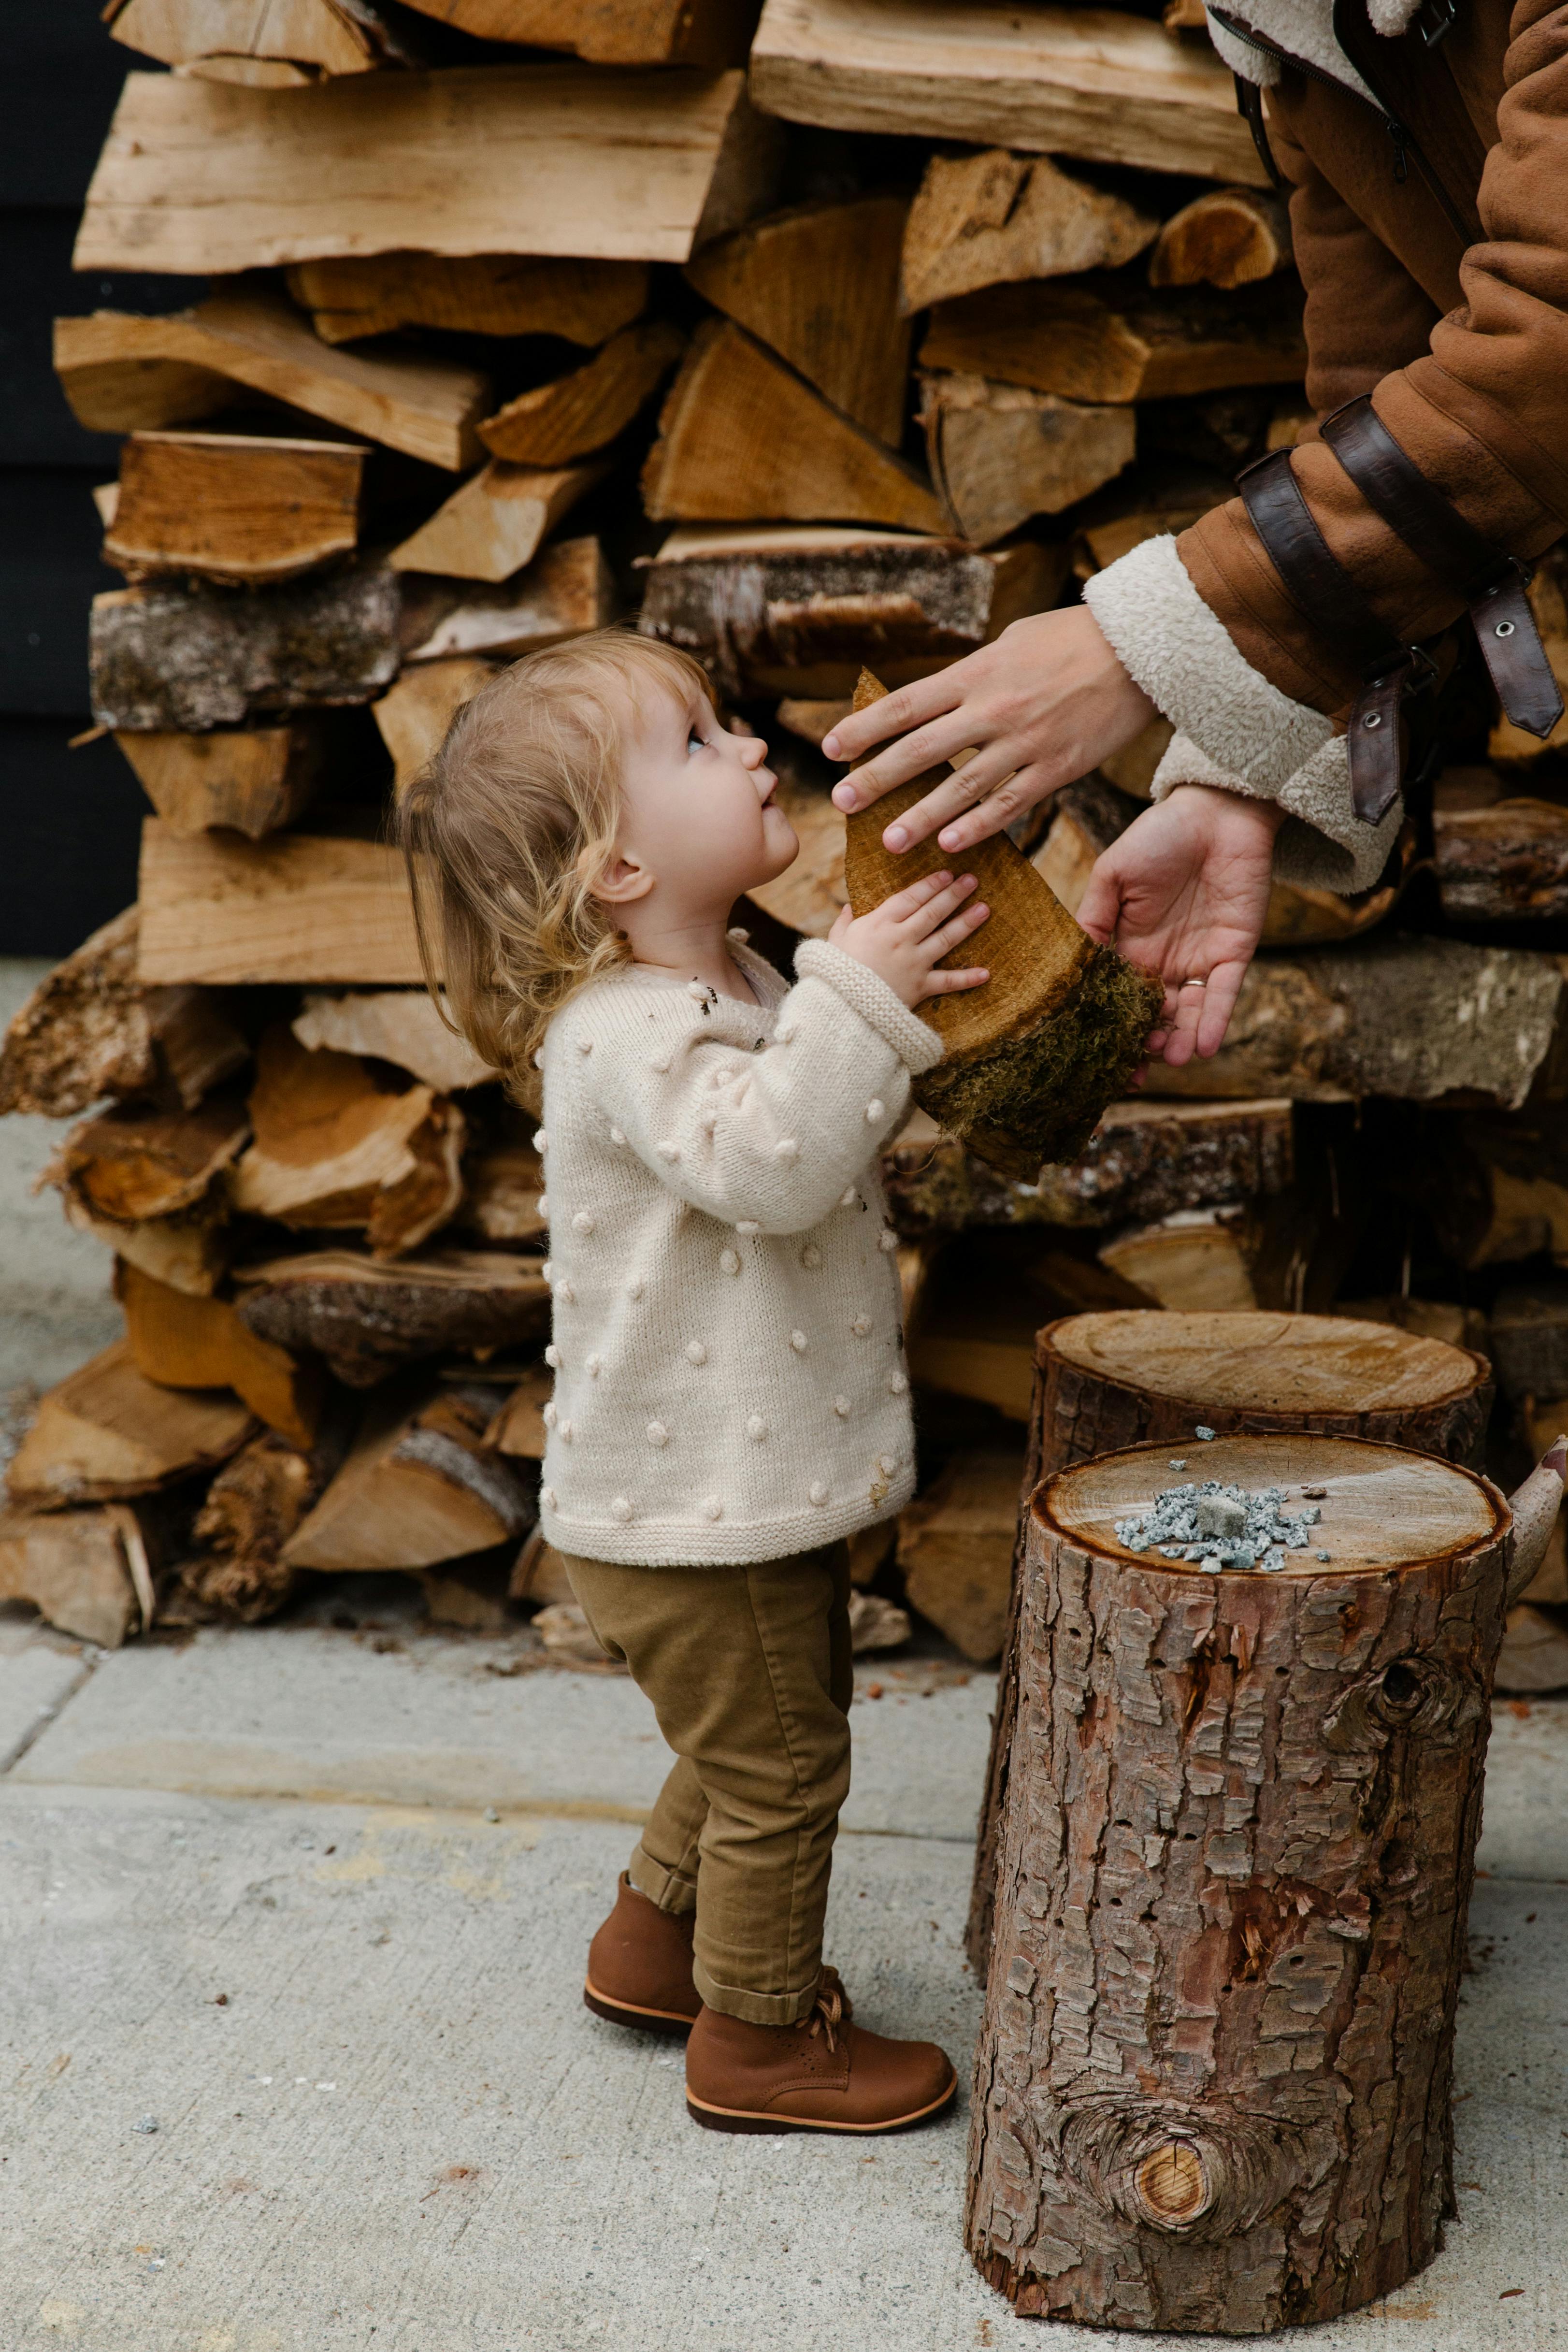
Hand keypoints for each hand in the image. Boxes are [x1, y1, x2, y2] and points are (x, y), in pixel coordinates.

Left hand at [822, 607, 1156, 855]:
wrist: (1139, 651)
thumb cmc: (1070, 639)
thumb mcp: (1011, 642)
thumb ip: (972, 674)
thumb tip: (937, 699)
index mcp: (976, 673)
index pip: (906, 704)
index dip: (864, 728)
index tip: (831, 748)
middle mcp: (994, 710)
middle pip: (921, 749)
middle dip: (876, 778)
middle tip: (841, 802)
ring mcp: (1025, 743)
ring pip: (961, 787)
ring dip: (921, 817)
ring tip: (889, 841)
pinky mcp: (1056, 769)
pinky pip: (1009, 804)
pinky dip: (977, 827)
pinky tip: (949, 844)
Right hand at [829, 870, 989, 1009]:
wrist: (840, 1007)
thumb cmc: (835, 971)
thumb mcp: (835, 940)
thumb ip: (845, 921)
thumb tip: (849, 907)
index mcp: (879, 923)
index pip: (911, 898)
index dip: (930, 884)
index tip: (947, 873)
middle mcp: (901, 938)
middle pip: (933, 912)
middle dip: (954, 894)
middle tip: (972, 880)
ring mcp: (913, 962)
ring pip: (946, 938)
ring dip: (967, 922)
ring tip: (984, 909)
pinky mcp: (920, 987)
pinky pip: (948, 981)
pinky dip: (967, 978)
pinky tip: (986, 973)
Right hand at [1077, 785, 1282, 1062]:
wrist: (1217, 810)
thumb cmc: (1159, 835)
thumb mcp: (1112, 875)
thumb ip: (1093, 919)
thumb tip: (1073, 965)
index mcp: (1130, 946)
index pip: (1118, 996)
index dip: (1110, 1026)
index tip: (1098, 1056)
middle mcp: (1164, 961)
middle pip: (1153, 1014)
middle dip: (1145, 1044)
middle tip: (1136, 1072)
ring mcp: (1200, 958)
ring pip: (1189, 1012)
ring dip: (1181, 1040)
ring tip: (1171, 1060)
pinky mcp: (1234, 952)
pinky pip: (1224, 994)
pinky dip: (1216, 1021)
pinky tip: (1204, 1046)